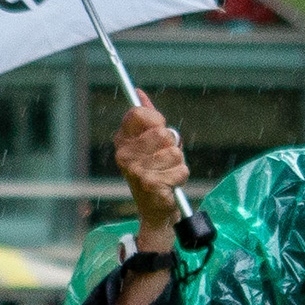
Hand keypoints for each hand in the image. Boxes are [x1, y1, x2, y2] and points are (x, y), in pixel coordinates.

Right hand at [112, 91, 188, 249]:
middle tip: (165, 160)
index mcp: (122, 141)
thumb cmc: (156, 172)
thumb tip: (139, 93)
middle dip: (172, 146)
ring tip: (168, 173)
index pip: (138, 113)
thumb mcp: (150, 144)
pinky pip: (181, 170)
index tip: (160, 129)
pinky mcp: (150, 185)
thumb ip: (147, 118)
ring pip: (174, 152)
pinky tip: (170, 185)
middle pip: (162, 132)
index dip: (156, 119)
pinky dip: (181, 177)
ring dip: (178, 163)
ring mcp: (136, 170)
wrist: (156, 211)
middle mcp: (124, 155)